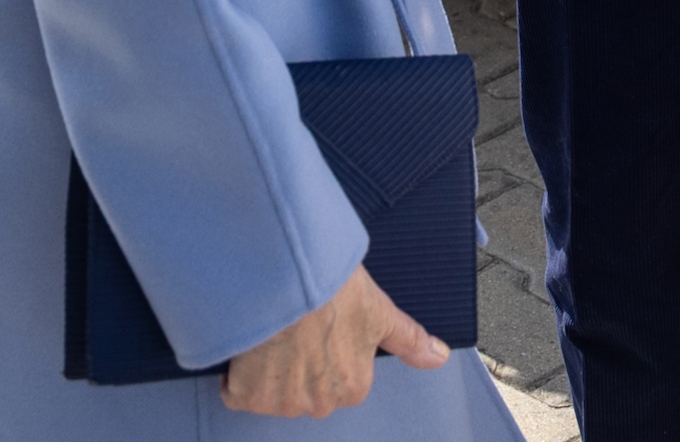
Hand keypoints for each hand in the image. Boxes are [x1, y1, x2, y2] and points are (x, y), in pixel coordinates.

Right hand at [222, 263, 446, 416]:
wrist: (288, 275)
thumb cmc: (335, 286)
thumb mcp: (379, 309)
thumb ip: (408, 339)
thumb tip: (441, 357)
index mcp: (353, 388)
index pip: (338, 377)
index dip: (326, 347)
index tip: (320, 324)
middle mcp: (319, 404)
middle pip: (304, 388)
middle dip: (297, 362)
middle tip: (296, 324)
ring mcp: (281, 404)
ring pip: (271, 390)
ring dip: (268, 366)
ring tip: (274, 327)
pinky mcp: (246, 397)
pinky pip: (238, 390)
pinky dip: (239, 372)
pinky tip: (250, 342)